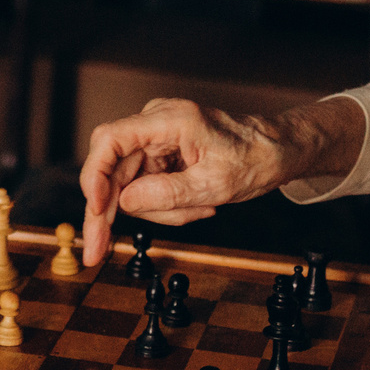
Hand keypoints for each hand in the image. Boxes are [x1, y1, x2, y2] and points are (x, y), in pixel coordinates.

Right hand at [75, 98, 366, 265]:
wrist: (275, 151)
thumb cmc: (254, 159)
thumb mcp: (215, 185)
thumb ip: (167, 194)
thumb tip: (123, 202)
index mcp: (169, 120)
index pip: (110, 139)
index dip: (95, 175)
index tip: (95, 209)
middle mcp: (155, 123)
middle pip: (112, 168)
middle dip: (109, 210)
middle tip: (96, 249)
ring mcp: (155, 137)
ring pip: (128, 183)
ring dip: (155, 209)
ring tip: (196, 211)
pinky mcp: (159, 152)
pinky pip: (145, 185)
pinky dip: (164, 205)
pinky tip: (194, 206)